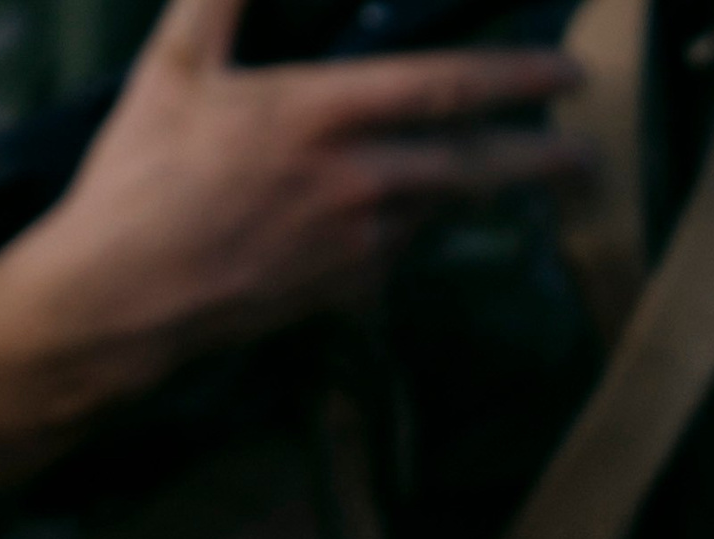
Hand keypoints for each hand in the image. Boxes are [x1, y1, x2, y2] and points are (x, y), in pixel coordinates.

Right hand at [0, 0, 592, 486]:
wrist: (126, 297)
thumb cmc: (143, 176)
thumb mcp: (174, 65)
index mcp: (324, 116)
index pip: (447, 89)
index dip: (516, 79)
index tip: (568, 76)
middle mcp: (359, 185)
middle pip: (475, 167)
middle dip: (540, 159)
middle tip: (587, 158)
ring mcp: (357, 248)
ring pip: (437, 210)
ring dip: (475, 194)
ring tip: (511, 177)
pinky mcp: (343, 294)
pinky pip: (394, 253)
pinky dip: (405, 229)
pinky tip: (399, 218)